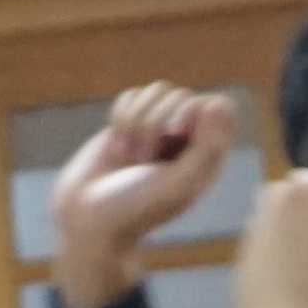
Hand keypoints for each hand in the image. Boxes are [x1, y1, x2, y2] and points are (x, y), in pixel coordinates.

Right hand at [47, 84, 243, 307]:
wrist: (87, 216)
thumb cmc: (136, 206)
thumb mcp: (179, 184)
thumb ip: (208, 147)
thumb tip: (218, 103)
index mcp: (209, 154)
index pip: (220, 106)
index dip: (194, 113)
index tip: (176, 134)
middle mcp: (187, 138)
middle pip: (182, 96)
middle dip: (155, 124)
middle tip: (143, 161)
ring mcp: (157, 128)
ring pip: (156, 91)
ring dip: (135, 124)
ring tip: (129, 158)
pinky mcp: (128, 123)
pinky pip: (130, 96)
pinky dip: (119, 120)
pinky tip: (116, 148)